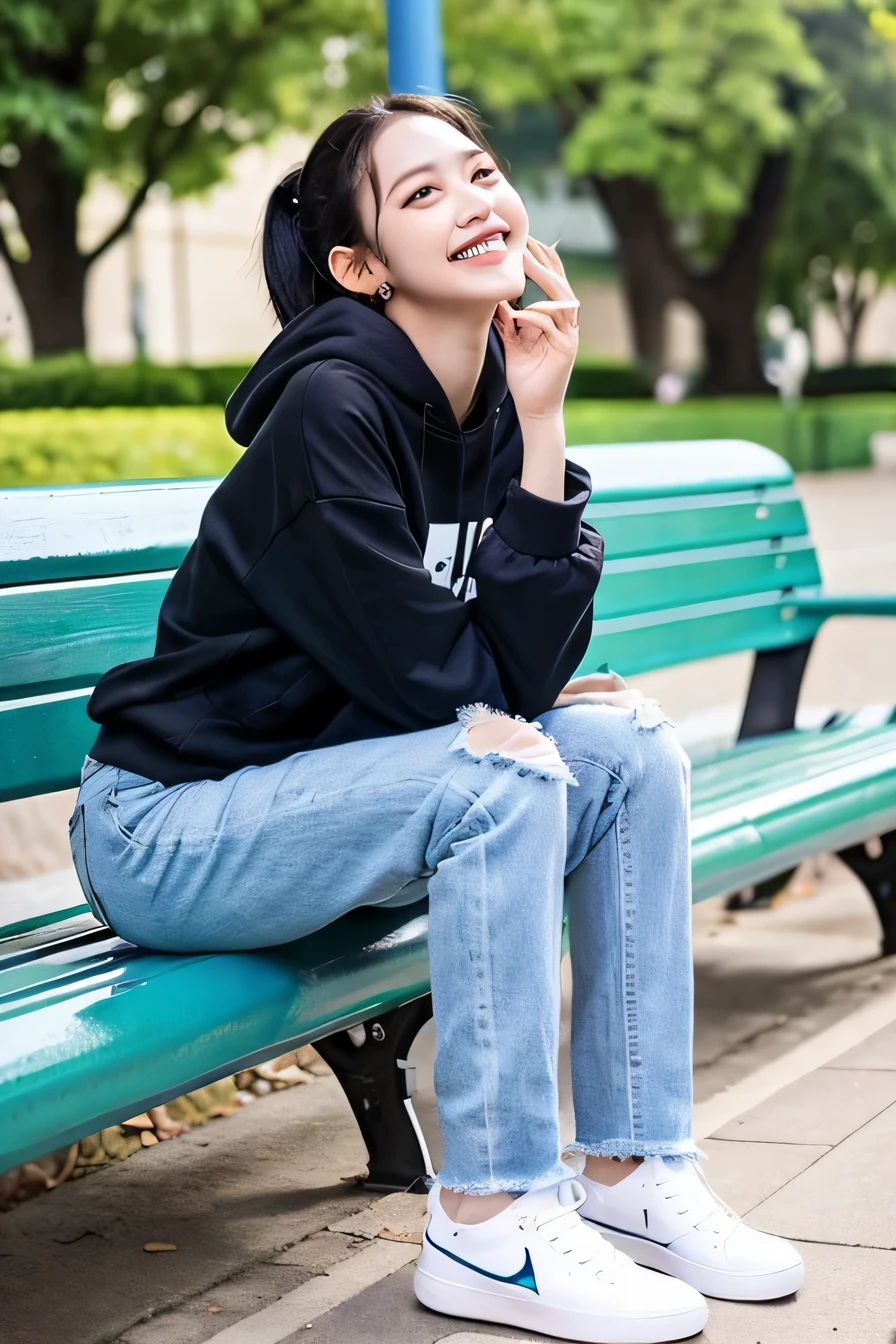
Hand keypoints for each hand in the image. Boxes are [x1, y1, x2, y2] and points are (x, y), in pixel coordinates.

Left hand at [492, 236, 579, 419]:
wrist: (535, 407)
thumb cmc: (525, 376)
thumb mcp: (513, 343)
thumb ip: (507, 322)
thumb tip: (494, 299)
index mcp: (556, 318)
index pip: (554, 281)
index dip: (544, 259)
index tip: (527, 240)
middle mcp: (567, 323)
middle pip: (560, 283)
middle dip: (544, 262)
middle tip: (526, 244)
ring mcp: (569, 335)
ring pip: (560, 300)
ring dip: (542, 280)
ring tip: (524, 265)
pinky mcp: (566, 350)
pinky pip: (551, 326)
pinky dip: (535, 317)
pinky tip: (520, 311)